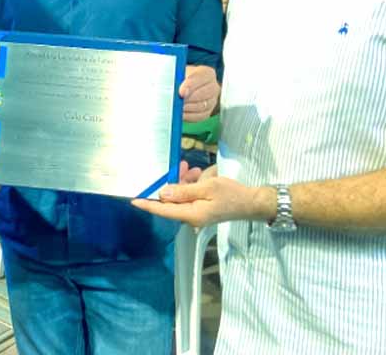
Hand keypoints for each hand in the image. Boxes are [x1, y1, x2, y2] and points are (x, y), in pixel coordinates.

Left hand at [131, 166, 271, 227]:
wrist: (251, 202)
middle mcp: (191, 217)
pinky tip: (199, 174)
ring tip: (194, 169)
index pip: (163, 210)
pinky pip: (190, 197)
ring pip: (181, 197)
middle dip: (172, 183)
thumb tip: (163, 193)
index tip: (133, 200)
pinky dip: (191, 186)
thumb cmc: (231, 194)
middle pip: (172, 201)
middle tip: (182, 167)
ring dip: (184, 182)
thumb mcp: (207, 187)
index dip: (148, 204)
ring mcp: (196, 214)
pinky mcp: (202, 209)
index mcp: (190, 214)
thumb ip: (183, 191)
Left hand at [179, 64, 220, 122]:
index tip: (181, 92)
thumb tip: (174, 87)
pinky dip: (188, 116)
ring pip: (201, 106)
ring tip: (176, 107)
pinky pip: (199, 116)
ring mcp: (212, 101)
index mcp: (207, 73)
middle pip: (203, 94)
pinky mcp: (207, 112)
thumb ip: (178, 78)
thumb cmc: (182, 79)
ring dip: (187, 108)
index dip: (190, 85)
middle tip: (176, 101)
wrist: (184, 87)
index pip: (201, 78)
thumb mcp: (179, 73)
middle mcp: (213, 87)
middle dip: (188, 98)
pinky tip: (180, 114)